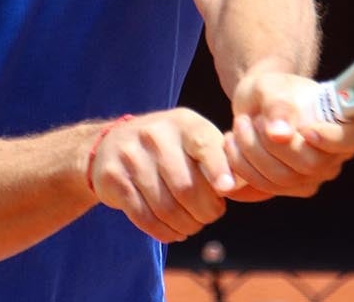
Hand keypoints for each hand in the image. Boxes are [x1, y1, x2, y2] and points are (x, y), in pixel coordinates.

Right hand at [87, 108, 238, 242]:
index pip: (205, 145)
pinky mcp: (114, 178)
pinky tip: (173, 232)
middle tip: (210, 216)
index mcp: (183, 123)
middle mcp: (155, 135)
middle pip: (186, 187)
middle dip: (205, 212)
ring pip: (165, 206)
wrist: (112, 144)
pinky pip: (143, 216)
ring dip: (186, 225)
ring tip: (192, 225)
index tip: (226, 190)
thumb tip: (242, 184)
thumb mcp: (193, 139)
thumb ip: (220, 157)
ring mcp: (131, 155)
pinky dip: (164, 232)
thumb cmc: (169, 147)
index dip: (218, 169)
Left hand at [223, 61, 353, 199]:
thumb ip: (278, 105)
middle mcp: (336, 154)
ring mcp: (316, 175)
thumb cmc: (273, 90)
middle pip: (310, 163)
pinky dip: (244, 165)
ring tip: (239, 126)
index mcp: (344, 122)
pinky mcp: (293, 187)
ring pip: (284, 178)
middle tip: (248, 120)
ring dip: (251, 152)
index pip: (353, 138)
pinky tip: (234, 144)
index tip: (307, 130)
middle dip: (270, 143)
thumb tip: (280, 135)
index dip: (332, 139)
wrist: (258, 105)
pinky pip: (267, 186)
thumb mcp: (272, 86)